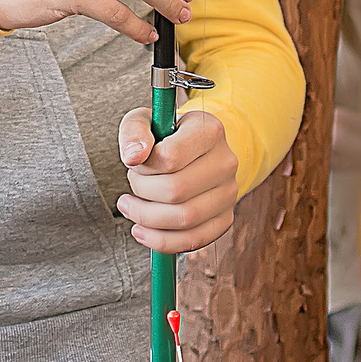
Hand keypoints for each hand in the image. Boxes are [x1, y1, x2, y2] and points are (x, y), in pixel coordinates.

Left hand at [114, 109, 240, 252]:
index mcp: (209, 131)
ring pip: (184, 219)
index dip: (143, 166)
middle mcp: (226, 162)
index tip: (136, 162)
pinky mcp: (225, 218)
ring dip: (147, 217)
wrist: (195, 151)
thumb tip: (133, 157)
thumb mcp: (145, 120)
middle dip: (142, 191)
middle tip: (133, 182)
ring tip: (131, 206)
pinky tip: (142, 231)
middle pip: (175, 191)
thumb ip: (134, 131)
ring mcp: (229, 193)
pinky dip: (162, 241)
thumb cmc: (165, 136)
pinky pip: (194, 239)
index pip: (169, 158)